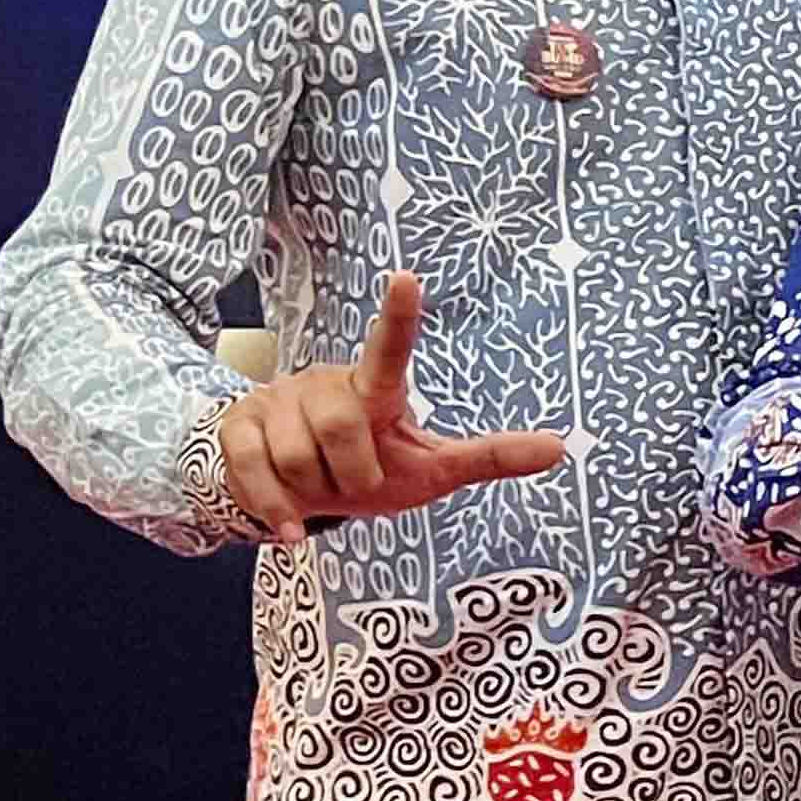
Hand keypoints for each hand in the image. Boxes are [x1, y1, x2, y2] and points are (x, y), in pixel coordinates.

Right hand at [210, 270, 567, 544]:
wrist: (294, 493)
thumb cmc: (373, 469)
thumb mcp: (431, 470)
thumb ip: (489, 457)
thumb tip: (562, 448)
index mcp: (375, 391)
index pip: (390, 351)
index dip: (399, 317)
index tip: (408, 277)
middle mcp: (325, 383)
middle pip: (339, 428)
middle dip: (352, 474)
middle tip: (354, 482)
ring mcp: (277, 400)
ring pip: (296, 456)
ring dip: (314, 492)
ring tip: (321, 488)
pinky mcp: (238, 424)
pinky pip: (254, 472)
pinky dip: (275, 509)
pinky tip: (288, 524)